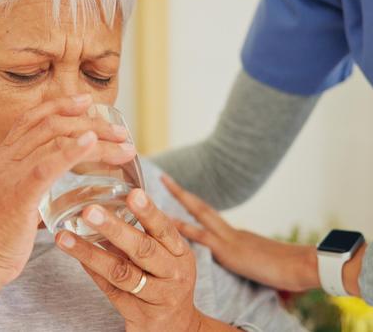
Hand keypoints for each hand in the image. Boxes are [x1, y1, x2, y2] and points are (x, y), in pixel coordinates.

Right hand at [0, 95, 136, 285]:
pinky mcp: (18, 195)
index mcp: (2, 157)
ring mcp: (9, 174)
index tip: (88, 100)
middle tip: (119, 129)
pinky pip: (47, 165)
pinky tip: (92, 144)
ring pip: (54, 140)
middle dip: (89, 121)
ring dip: (95, 137)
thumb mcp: (14, 197)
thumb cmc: (1, 235)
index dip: (61, 104)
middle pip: (50, 124)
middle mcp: (4, 159)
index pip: (32, 118)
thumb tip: (62, 176)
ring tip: (122, 143)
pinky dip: (72, 151)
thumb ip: (34, 181)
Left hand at [56, 188, 230, 331]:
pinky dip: (92, 271)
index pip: (164, 229)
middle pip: (143, 250)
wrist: (178, 327)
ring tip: (65, 238)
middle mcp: (173, 275)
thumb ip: (143, 233)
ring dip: (90, 253)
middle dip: (115, 229)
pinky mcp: (137, 314)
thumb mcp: (166, 256)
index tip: (133, 194)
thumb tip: (105, 201)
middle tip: (89, 211)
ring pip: (121, 272)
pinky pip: (110, 290)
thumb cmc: (166, 280)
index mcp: (180, 253)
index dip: (149, 212)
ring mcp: (156, 297)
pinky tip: (75, 257)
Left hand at [162, 175, 319, 292]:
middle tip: (164, 179)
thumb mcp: (269, 269)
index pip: (211, 220)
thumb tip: (274, 289)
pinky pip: (199, 235)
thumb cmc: (294, 271)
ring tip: (162, 184)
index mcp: (238, 236)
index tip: (180, 199)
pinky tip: (166, 221)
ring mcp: (229, 238)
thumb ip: (262, 272)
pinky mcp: (229, 249)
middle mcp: (231, 232)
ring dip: (179, 198)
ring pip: (198, 212)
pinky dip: (181, 228)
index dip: (194, 210)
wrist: (304, 265)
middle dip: (182, 194)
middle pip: (201, 207)